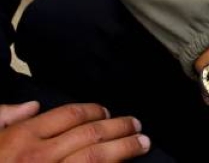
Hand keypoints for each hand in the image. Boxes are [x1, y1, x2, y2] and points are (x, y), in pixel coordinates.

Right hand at [0, 101, 149, 161]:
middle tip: (137, 125)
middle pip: (90, 133)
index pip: (69, 114)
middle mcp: (38, 156)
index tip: (107, 112)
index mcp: (21, 137)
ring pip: (96, 157)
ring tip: (142, 143)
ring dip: (124, 148)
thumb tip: (31, 105)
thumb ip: (4, 118)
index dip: (94, 110)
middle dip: (119, 127)